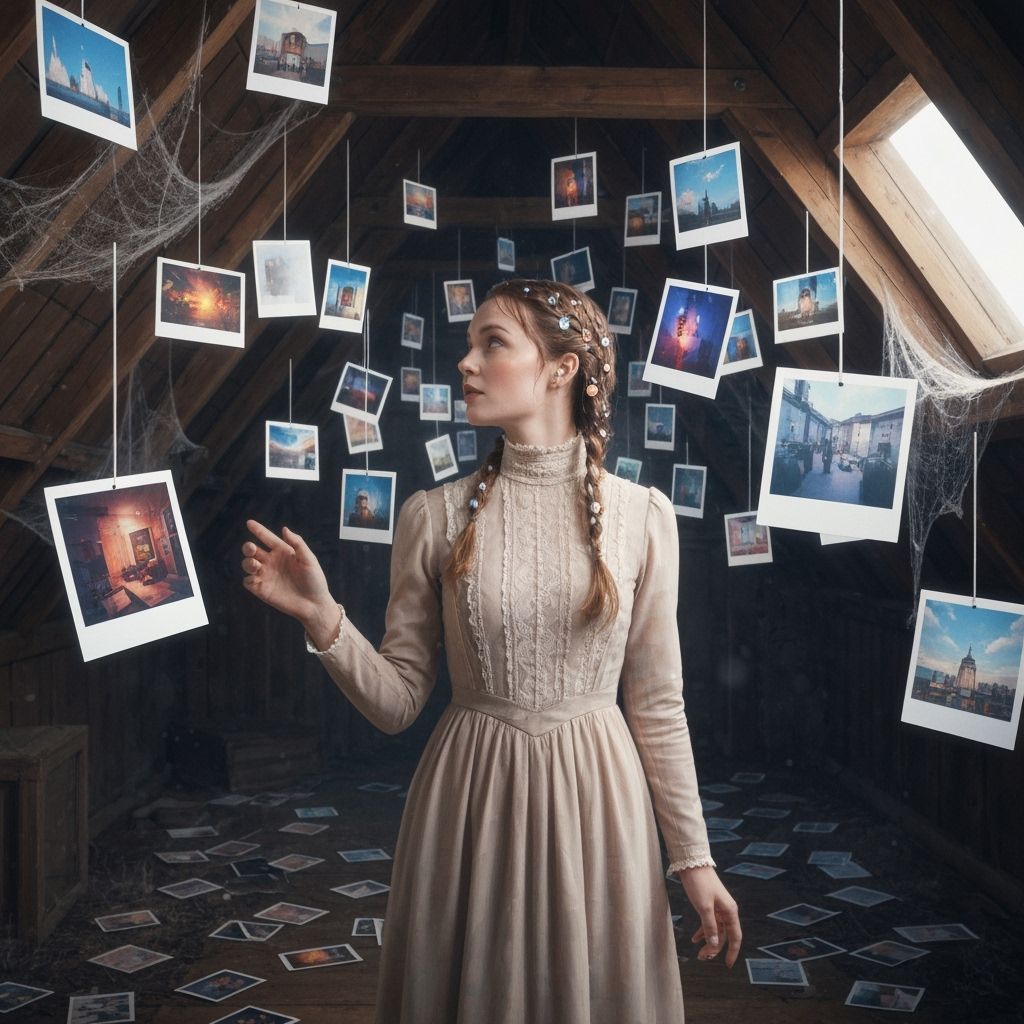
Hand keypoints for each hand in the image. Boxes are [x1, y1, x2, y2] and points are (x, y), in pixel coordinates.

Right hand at [241, 520, 338, 643]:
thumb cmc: (315, 580)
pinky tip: (256, 578)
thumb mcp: (309, 560)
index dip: (259, 530)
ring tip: (256, 565)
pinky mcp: (262, 589)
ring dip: (247, 562)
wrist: (314, 604)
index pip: (267, 538)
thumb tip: (284, 529)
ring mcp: (266, 575)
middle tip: (251, 548)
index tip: (249, 522)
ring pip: (248, 564)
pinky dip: (248, 578)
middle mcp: (272, 562)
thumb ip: (297, 543)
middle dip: (248, 547)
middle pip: (253, 550)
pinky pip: (248, 581)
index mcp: (283, 552)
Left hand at [678, 865, 740, 966]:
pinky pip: (708, 922)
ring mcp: (717, 908)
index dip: (732, 952)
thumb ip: (709, 926)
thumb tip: (714, 944)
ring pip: (715, 930)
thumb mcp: (704, 906)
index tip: (727, 965)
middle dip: (714, 948)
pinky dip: (702, 931)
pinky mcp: (709, 904)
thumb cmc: (700, 883)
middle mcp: (726, 911)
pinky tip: (694, 938)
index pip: (735, 937)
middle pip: (723, 935)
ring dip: (707, 941)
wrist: (692, 863)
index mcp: (730, 911)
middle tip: (702, 958)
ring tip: (698, 952)